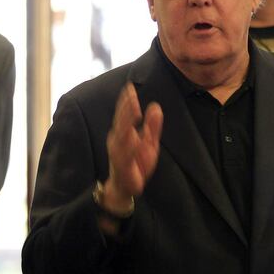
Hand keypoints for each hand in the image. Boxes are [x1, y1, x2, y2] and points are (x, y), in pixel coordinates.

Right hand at [104, 83, 162, 206]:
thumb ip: (152, 126)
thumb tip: (155, 106)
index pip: (125, 114)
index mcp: (124, 132)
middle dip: (125, 107)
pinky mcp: (122, 164)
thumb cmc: (136, 162)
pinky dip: (129, 144)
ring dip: (126, 121)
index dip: (127, 101)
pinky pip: (126, 153)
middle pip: (122, 120)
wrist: (125, 187)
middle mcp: (118, 140)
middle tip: (130, 92)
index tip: (130, 87)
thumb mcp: (149, 142)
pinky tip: (133, 135)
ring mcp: (118, 152)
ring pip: (122, 134)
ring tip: (132, 108)